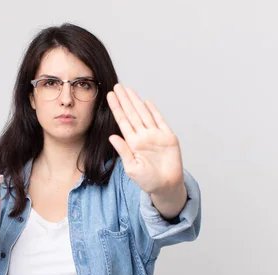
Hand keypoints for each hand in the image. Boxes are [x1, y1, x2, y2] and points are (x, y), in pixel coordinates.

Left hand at [107, 83, 184, 197]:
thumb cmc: (148, 180)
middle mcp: (143, 136)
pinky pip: (160, 121)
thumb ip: (123, 151)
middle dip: (124, 100)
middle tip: (117, 86)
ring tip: (129, 90)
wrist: (166, 186)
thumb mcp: (131, 168)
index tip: (109, 96)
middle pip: (132, 114)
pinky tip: (146, 101)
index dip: (116, 108)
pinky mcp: (168, 137)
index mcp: (132, 143)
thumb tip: (111, 137)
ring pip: (144, 114)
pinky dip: (154, 111)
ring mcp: (155, 135)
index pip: (122, 121)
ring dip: (136, 101)